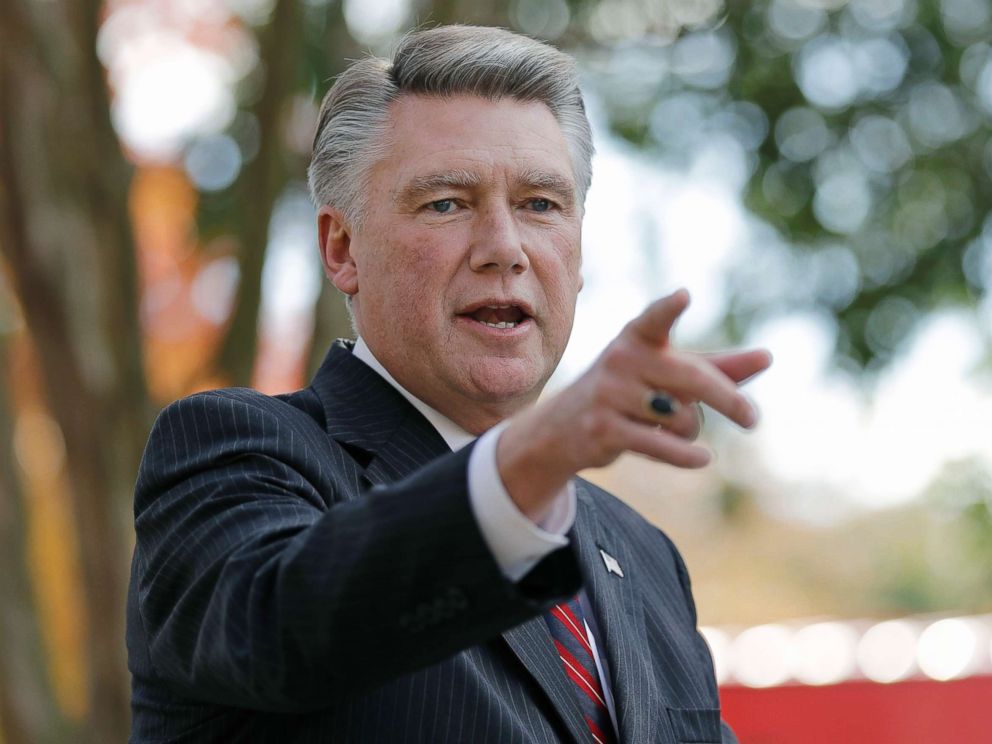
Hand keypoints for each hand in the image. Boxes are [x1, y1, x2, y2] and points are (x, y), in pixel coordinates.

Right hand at [497, 289, 771, 520]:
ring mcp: (610, 394)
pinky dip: (687, 455)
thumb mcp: (667, 372)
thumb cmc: (630, 390)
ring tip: (673, 428)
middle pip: (692, 378)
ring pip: (681, 417)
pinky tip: (703, 459)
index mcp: (638, 337)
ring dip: (691, 431)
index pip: (655, 319)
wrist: (564, 426)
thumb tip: (768, 357)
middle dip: (728, 400)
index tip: (684, 295)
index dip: (669, 308)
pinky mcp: (604, 429)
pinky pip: (661, 445)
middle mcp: (621, 359)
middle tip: (753, 420)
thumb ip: (716, 366)